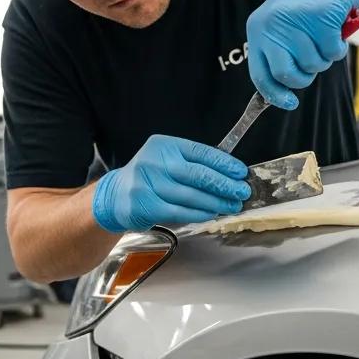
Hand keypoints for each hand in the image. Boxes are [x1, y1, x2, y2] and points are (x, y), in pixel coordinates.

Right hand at [92, 135, 250, 232]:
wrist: (116, 196)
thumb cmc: (149, 178)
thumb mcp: (167, 161)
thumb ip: (193, 164)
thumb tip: (230, 175)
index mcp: (164, 145)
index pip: (201, 152)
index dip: (224, 164)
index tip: (241, 172)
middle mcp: (155, 161)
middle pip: (198, 174)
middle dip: (224, 185)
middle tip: (242, 192)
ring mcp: (148, 184)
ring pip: (191, 195)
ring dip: (216, 202)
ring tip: (232, 206)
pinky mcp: (145, 205)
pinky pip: (180, 211)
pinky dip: (199, 213)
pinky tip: (212, 214)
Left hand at [247, 0, 358, 109]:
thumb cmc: (312, 2)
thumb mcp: (285, 24)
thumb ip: (280, 51)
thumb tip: (281, 91)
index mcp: (258, 28)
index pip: (261, 73)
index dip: (274, 94)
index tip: (289, 103)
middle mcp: (272, 23)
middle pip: (286, 74)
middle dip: (304, 76)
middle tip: (314, 61)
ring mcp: (295, 20)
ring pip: (313, 65)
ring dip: (325, 57)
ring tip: (325, 35)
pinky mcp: (320, 17)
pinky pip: (333, 52)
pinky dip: (339, 46)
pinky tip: (337, 28)